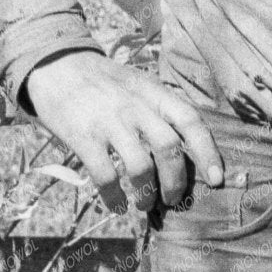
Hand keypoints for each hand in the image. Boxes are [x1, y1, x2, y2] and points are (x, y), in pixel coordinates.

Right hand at [21, 50, 223, 210]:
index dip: (208, 153)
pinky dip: (115, 198)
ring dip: (147, 194)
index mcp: (154, 93)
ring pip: (140, 167)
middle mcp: (135, 106)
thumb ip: (160, 109)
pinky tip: (117, 205)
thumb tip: (186, 150)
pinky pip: (106, 177)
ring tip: (145, 205)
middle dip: (177, 181)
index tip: (216, 180)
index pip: (191, 121)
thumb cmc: (103, 81)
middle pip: (169, 148)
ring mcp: (108, 122)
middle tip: (174, 200)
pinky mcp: (83, 137)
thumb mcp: (138, 83)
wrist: (55, 65)